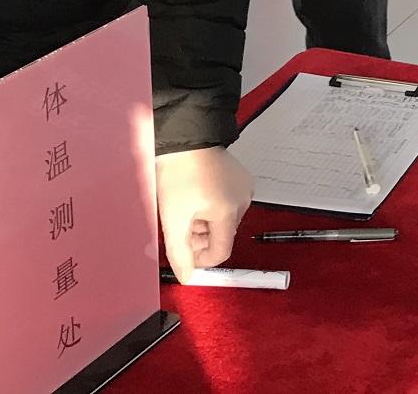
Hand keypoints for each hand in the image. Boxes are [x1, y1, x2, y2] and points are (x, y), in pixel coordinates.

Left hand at [157, 147, 251, 282]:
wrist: (186, 139)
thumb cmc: (179, 173)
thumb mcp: (173, 219)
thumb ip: (179, 253)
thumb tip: (187, 276)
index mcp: (229, 212)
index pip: (220, 252)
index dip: (200, 258)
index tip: (184, 250)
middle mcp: (242, 201)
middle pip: (221, 236)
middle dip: (200, 237)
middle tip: (180, 224)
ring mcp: (243, 188)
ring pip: (224, 220)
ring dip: (205, 222)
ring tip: (187, 206)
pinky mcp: (241, 179)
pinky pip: (228, 203)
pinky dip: (212, 206)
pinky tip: (197, 194)